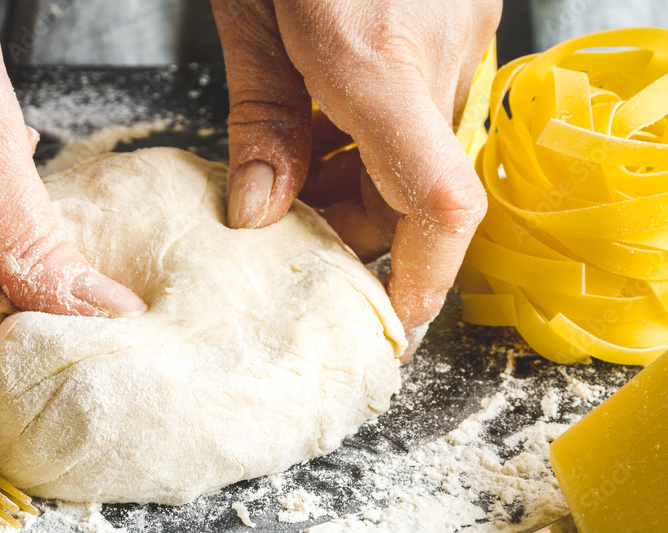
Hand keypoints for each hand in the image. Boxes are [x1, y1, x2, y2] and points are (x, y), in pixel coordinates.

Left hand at [212, 0, 500, 358]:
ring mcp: (458, 28)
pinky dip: (374, 135)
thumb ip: (259, 119)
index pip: (435, 204)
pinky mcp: (457, 13)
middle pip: (417, 189)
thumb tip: (259, 215)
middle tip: (284, 233)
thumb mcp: (248, 14)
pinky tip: (320, 123)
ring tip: (288, 177)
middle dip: (354, 229)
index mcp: (375, 60)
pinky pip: (422, 105)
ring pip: (419, 152)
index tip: (392, 328)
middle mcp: (436, 51)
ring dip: (359, 183)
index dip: (423, 281)